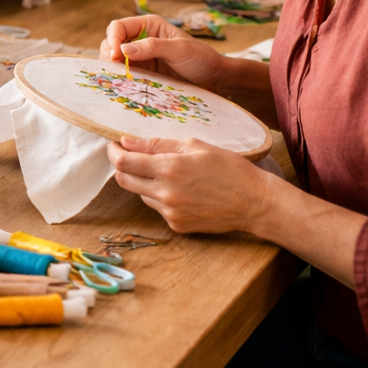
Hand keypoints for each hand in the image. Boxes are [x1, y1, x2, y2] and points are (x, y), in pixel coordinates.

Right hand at [100, 13, 231, 89]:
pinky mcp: (143, 72)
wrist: (215, 79)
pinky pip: (124, 72)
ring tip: (120, 75)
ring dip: (113, 66)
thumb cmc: (202, 59)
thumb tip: (123, 49)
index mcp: (149, 25)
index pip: (119, 27)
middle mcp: (141, 38)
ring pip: (115, 58)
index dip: (113, 39)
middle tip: (116, 67)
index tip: (117, 55)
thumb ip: (153, 46)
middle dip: (110, 53)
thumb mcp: (179, 50)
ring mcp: (141, 57)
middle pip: (112, 42)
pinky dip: (120, 76)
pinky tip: (124, 82)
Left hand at [108, 135, 276, 233]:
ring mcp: (170, 212)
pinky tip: (181, 191)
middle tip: (130, 156)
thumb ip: (156, 145)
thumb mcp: (194, 146)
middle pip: (124, 181)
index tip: (114, 145)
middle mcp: (165, 193)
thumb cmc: (228, 168)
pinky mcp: (177, 225)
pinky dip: (160, 197)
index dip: (113, 152)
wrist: (254, 202)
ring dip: (144, 182)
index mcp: (169, 168)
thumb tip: (127, 142)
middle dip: (122, 167)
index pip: (124, 162)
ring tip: (168, 173)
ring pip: (141, 194)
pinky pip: (157, 208)